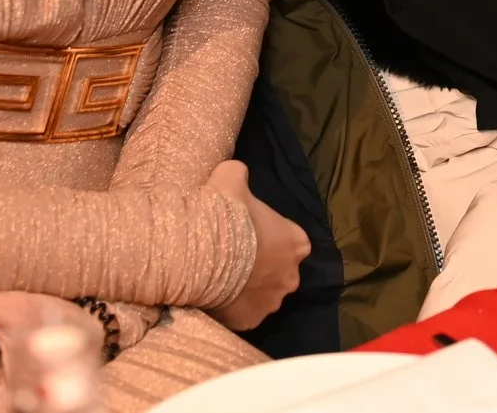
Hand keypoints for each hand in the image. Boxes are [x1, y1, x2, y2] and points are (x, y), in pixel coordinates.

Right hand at [208, 158, 309, 331]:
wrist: (200, 254)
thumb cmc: (225, 213)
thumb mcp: (232, 177)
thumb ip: (241, 176)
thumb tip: (238, 174)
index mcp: (296, 242)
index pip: (292, 240)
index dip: (272, 237)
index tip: (252, 235)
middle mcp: (291, 276)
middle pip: (281, 271)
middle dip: (263, 266)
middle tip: (235, 257)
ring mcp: (271, 303)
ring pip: (263, 296)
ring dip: (248, 289)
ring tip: (222, 277)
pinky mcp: (250, 322)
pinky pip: (243, 314)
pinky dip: (233, 308)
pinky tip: (215, 295)